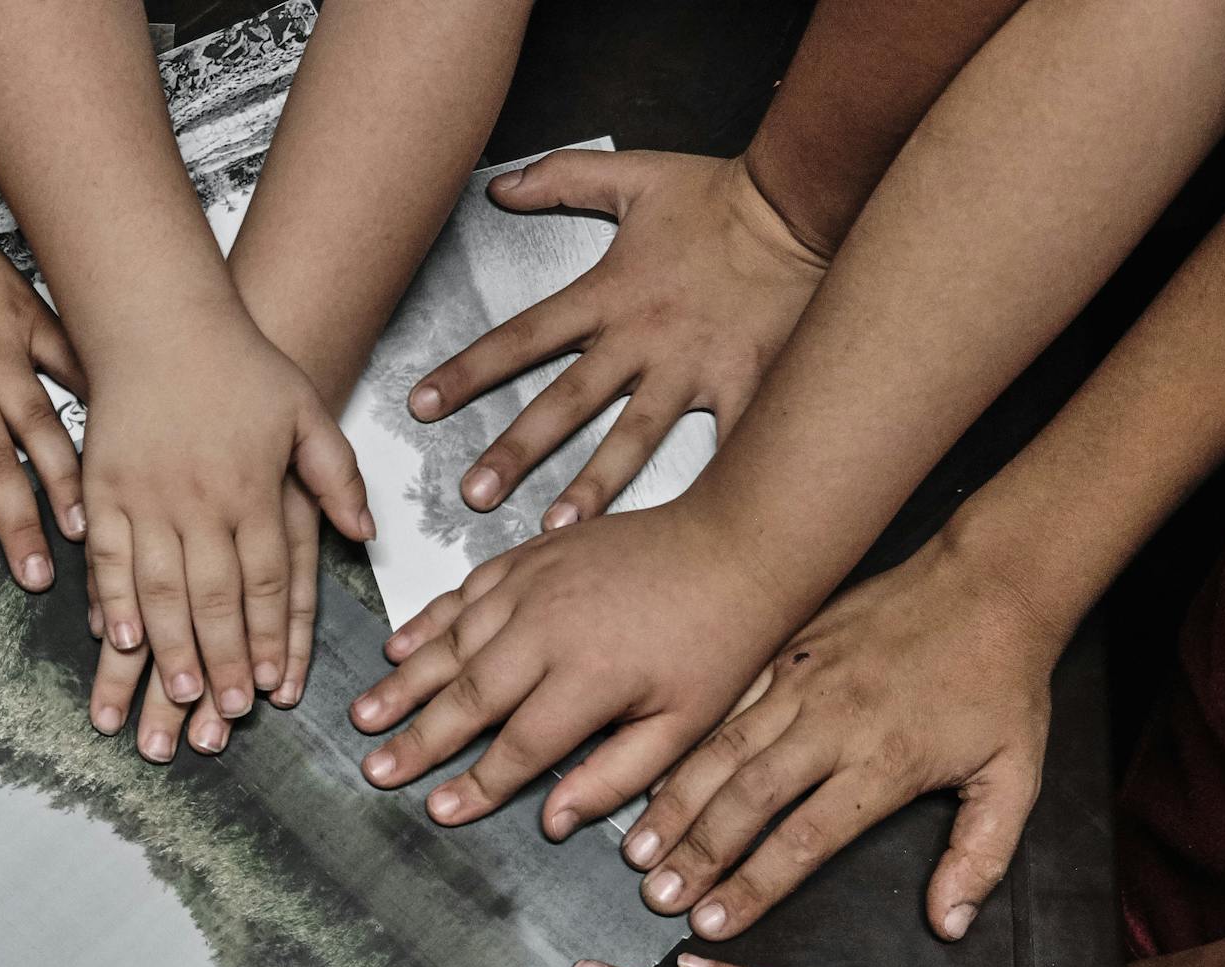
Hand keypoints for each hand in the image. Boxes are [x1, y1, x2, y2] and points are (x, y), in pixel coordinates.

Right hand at [81, 311, 372, 756]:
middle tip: (222, 718)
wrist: (162, 318)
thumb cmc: (241, 367)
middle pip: (213, 598)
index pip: (267, 580)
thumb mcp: (307, 412)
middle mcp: (201, 500)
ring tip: (172, 699)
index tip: (269, 689)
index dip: (268, 640)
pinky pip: (105, 557)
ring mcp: (146, 497)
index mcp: (254, 489)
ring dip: (166, 649)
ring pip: (158, 589)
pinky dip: (110, 602)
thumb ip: (338, 475)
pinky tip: (116, 641)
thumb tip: (364, 531)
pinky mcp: (103, 489)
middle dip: (220, 664)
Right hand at [353, 502, 786, 835]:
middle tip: (372, 771)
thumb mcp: (685, 724)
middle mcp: (548, 631)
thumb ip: (617, 776)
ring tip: (363, 716)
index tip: (436, 811)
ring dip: (404, 683)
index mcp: (590, 679)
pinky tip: (398, 648)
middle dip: (416, 739)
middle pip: (467, 696)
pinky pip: (464, 593)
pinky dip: (427, 622)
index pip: (518, 746)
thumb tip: (556, 822)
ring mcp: (534, 587)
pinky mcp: (532, 556)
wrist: (737, 543)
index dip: (475, 784)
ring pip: (452, 642)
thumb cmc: (721, 642)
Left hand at [411, 149, 826, 527]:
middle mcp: (641, 338)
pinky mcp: (742, 384)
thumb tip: (500, 187)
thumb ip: (562, 178)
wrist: (803, 205)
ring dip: (593, 486)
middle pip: (564, 401)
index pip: (521, 337)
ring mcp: (691, 367)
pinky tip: (678, 532)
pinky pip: (722, 445)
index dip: (467, 372)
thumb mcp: (635, 176)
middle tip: (472, 495)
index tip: (421, 407)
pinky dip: (704, 486)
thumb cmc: (721, 195)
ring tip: (556, 529)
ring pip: (632, 436)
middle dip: (515, 450)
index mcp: (609, 294)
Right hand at [623, 522, 1067, 940]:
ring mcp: (802, 682)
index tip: (712, 923)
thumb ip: (982, 857)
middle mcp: (833, 723)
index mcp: (887, 760)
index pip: (806, 838)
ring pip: (722, 751)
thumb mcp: (1017, 776)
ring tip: (639, 850)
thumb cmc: (1003, 683)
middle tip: (656, 897)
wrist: (989, 581)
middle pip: (749, 798)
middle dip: (697, 853)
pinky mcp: (786, 652)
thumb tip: (949, 925)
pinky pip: (725, 707)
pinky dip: (685, 746)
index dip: (754, 886)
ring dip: (676, 804)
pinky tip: (650, 780)